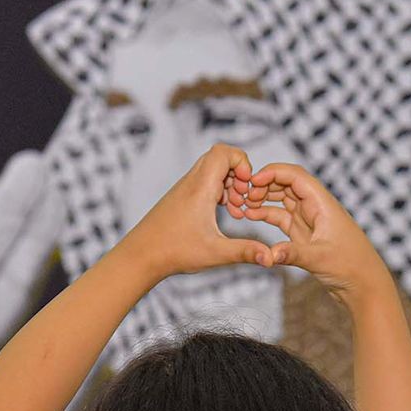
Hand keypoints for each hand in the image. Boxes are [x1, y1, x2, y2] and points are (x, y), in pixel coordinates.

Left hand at [117, 143, 274, 279]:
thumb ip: (246, 252)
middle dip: (239, 174)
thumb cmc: (172, 252)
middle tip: (244, 198)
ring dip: (229, 184)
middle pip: (220, 157)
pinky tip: (224, 214)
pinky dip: (218, 192)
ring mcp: (185, 189)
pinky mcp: (181, 197)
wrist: (139, 256)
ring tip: (236, 209)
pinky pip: (205, 182)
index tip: (248, 186)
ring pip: (213, 170)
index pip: (223, 151)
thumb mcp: (215, 253)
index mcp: (201, 187)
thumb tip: (271, 258)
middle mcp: (191, 182)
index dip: (242, 162)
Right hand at [234, 161, 390, 304]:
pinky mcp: (304, 234)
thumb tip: (269, 255)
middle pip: (287, 184)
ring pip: (282, 199)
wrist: (364, 285)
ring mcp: (309, 220)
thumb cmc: (351, 266)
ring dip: (263, 199)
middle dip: (264, 185)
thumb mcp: (320, 258)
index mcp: (323, 204)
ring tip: (243, 204)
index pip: (296, 176)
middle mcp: (315, 207)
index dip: (274, 172)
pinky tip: (250, 216)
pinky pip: (282, 217)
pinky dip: (266, 215)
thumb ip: (293, 254)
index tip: (253, 180)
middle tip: (244, 195)